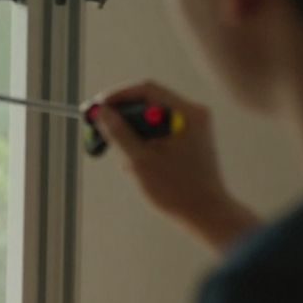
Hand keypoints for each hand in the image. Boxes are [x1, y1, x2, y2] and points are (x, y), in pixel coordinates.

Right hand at [89, 81, 257, 251]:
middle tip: (99, 133)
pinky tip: (141, 167)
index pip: (146, 89)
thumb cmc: (176, 189)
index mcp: (186, 113)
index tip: (96, 110)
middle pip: (147, 103)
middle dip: (122, 120)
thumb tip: (101, 112)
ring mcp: (192, 126)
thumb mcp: (140, 160)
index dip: (116, 96)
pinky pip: (159, 132)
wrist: (206, 213)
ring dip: (132, 136)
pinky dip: (144, 144)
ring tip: (129, 163)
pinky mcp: (189, 139)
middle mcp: (193, 114)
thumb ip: (119, 133)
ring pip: (150, 120)